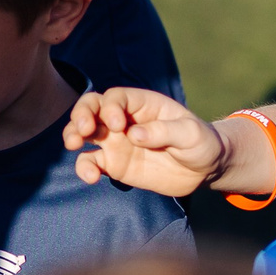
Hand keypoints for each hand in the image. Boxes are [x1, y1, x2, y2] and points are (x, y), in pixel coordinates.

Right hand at [62, 87, 227, 196]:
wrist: (203, 169)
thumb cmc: (200, 143)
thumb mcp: (191, 134)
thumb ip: (165, 131)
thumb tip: (133, 135)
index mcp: (142, 104)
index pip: (115, 97)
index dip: (110, 108)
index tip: (118, 126)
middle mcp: (123, 119)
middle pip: (91, 107)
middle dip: (81, 115)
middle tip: (82, 131)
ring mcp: (116, 142)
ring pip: (83, 132)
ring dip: (72, 135)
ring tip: (73, 145)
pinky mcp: (114, 164)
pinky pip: (91, 162)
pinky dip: (84, 168)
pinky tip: (91, 177)